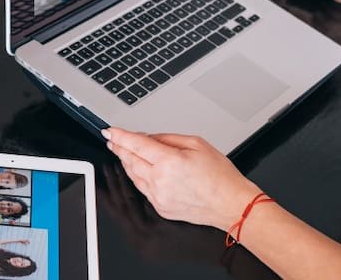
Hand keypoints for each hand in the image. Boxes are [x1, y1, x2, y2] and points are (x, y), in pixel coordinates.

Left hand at [104, 128, 258, 230]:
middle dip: (118, 148)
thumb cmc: (220, 176)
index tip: (109, 131)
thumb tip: (147, 138)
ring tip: (121, 151)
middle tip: (112, 139)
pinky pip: (142, 189)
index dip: (119, 136)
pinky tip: (137, 169)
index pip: (136, 144)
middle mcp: (160, 180)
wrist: (231, 205)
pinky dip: (137, 177)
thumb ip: (168, 139)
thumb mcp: (196, 144)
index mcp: (169, 161)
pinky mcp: (160, 208)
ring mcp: (158, 196)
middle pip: (130, 160)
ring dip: (125, 162)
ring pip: (133, 175)